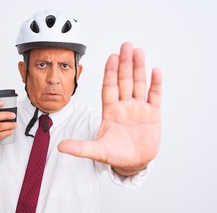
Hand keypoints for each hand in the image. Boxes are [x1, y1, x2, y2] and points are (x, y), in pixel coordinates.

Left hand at [58, 42, 161, 175]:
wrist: (133, 163)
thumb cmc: (115, 155)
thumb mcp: (97, 151)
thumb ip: (80, 148)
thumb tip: (61, 147)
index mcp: (110, 111)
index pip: (109, 87)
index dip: (110, 73)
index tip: (111, 57)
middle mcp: (124, 106)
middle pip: (124, 81)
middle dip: (125, 64)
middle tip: (126, 45)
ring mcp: (138, 109)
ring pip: (139, 84)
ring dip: (139, 68)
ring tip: (138, 51)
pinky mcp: (152, 115)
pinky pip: (154, 96)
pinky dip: (155, 84)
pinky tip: (155, 71)